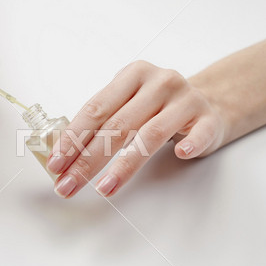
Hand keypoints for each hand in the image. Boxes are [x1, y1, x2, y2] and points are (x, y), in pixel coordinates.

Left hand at [47, 61, 225, 197]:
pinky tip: (180, 156)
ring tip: (104, 188)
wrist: (209, 99)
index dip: (73, 138)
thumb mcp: (128, 102)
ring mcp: (185, 100)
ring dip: (124, 165)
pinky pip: (199, 133)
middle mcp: (158, 83)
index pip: (95, 110)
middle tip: (68, 185)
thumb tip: (62, 153)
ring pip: (150, 135)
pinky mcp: (208, 118)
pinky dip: (189, 145)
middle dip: (87, 160)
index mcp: (131, 76)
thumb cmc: (157, 105)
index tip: (56, 165)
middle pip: (116, 126)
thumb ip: (101, 120)